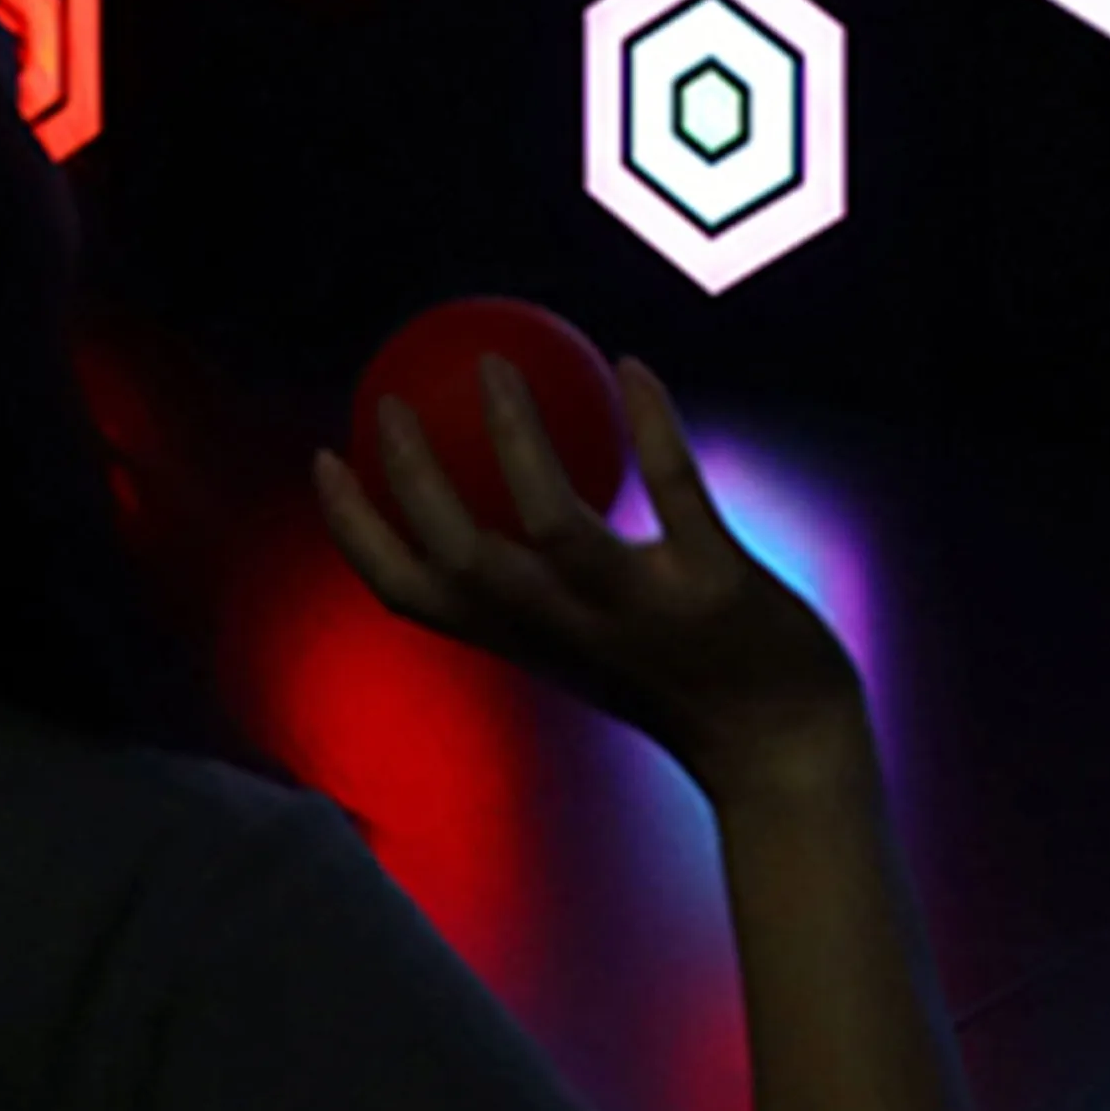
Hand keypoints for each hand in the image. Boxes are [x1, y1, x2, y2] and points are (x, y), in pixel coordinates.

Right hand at [313, 352, 867, 794]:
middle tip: (392, 396)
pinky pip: (676, 495)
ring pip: (555, 526)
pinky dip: (652, 428)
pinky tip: (633, 364)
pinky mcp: (716, 590)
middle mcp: (567, 631)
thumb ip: (541, 577)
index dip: (355, 530)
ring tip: (494, 364)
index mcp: (527, 640)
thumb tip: (499, 479)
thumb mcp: (589, 631)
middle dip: (411, 481)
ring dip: (517, 441)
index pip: (412, 595)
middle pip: (460, 559)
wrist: (782, 746)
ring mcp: (640, 612)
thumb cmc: (677, 675)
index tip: (326, 457)